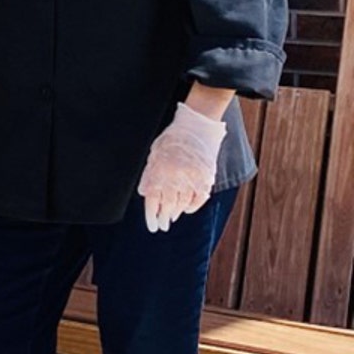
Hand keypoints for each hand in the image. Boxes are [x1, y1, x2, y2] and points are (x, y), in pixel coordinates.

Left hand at [138, 103, 224, 231]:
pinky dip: (193, 206)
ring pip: (184, 203)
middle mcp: (175, 177)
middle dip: (164, 218)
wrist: (196, 126)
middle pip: (168, 205)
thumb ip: (151, 175)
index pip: (153, 200)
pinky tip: (187, 210)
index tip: (152, 227)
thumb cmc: (172, 140)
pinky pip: (200, 198)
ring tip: (172, 217)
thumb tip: (147, 195)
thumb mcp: (154, 155)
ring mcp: (192, 177)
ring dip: (177, 212)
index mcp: (159, 171)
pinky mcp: (206, 177)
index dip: (152, 216)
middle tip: (163, 226)